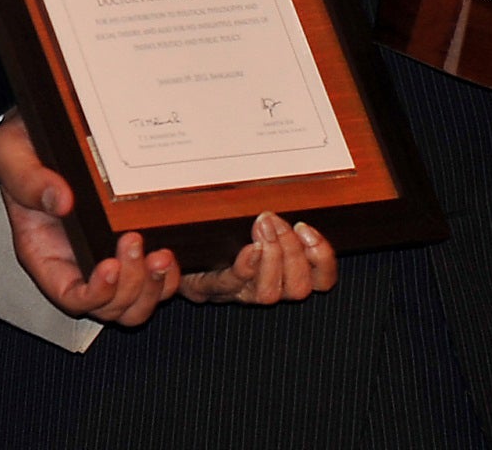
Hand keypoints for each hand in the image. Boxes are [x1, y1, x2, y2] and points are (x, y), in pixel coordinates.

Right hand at [0, 112, 178, 326]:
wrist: (36, 130)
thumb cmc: (21, 149)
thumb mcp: (12, 156)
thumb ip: (30, 181)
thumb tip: (62, 200)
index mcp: (45, 253)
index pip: (71, 297)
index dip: (94, 294)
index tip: (109, 267)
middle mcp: (78, 263)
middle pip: (110, 307)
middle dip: (131, 286)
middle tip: (137, 243)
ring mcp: (105, 254)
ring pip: (136, 300)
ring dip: (155, 287)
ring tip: (162, 254)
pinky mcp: (130, 239)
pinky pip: (154, 275)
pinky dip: (169, 274)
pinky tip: (173, 247)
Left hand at [178, 212, 335, 305]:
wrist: (169, 248)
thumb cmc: (217, 226)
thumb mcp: (255, 214)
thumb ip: (281, 213)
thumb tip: (307, 196)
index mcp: (283, 273)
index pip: (321, 281)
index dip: (322, 259)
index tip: (306, 228)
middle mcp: (264, 289)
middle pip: (298, 289)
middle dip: (292, 252)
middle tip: (275, 221)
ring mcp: (236, 292)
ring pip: (269, 294)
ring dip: (271, 257)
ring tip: (262, 224)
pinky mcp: (207, 289)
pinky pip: (230, 284)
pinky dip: (245, 268)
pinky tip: (248, 250)